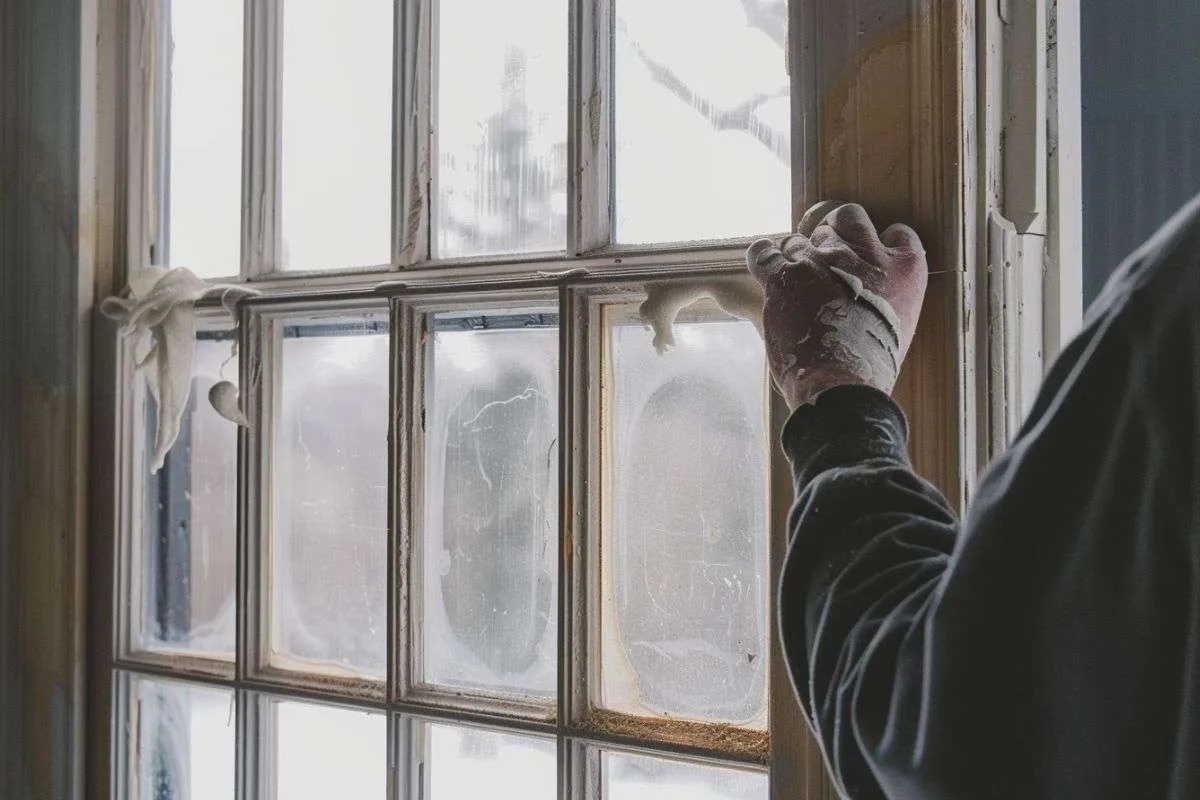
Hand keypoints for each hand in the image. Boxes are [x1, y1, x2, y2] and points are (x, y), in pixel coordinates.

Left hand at [746, 202, 927, 408]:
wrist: (839, 383)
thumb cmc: (871, 364)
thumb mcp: (900, 324)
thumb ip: (888, 294)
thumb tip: (868, 287)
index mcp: (905, 267)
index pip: (897, 232)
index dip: (882, 241)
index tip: (872, 256)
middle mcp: (865, 254)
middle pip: (846, 218)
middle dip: (835, 233)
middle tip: (827, 257)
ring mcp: (823, 260)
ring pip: (804, 236)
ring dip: (799, 254)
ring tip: (798, 281)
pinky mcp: (785, 276)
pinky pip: (765, 252)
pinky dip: (763, 256)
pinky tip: (766, 262)